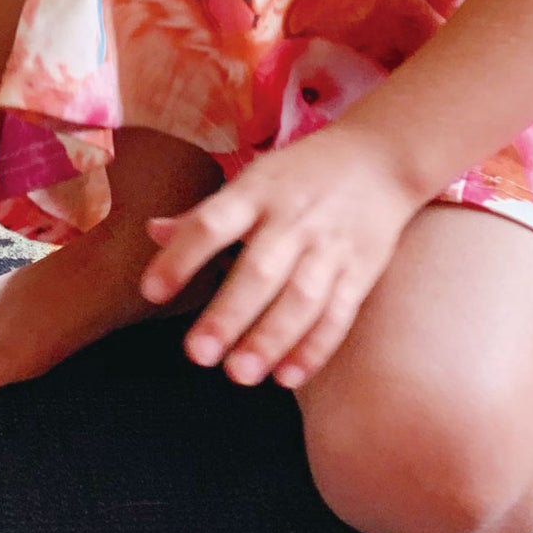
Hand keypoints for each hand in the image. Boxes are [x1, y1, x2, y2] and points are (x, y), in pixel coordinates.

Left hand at [139, 126, 419, 391]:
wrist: (381, 156)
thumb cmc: (302, 173)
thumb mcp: (252, 179)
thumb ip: (205, 214)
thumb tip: (152, 232)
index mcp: (256, 192)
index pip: (212, 224)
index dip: (180, 257)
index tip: (150, 293)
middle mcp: (293, 219)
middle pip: (259, 270)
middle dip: (229, 314)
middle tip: (197, 355)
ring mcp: (330, 246)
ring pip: (301, 298)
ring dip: (270, 339)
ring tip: (239, 374)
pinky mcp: (361, 270)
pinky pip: (338, 314)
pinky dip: (315, 348)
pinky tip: (287, 377)